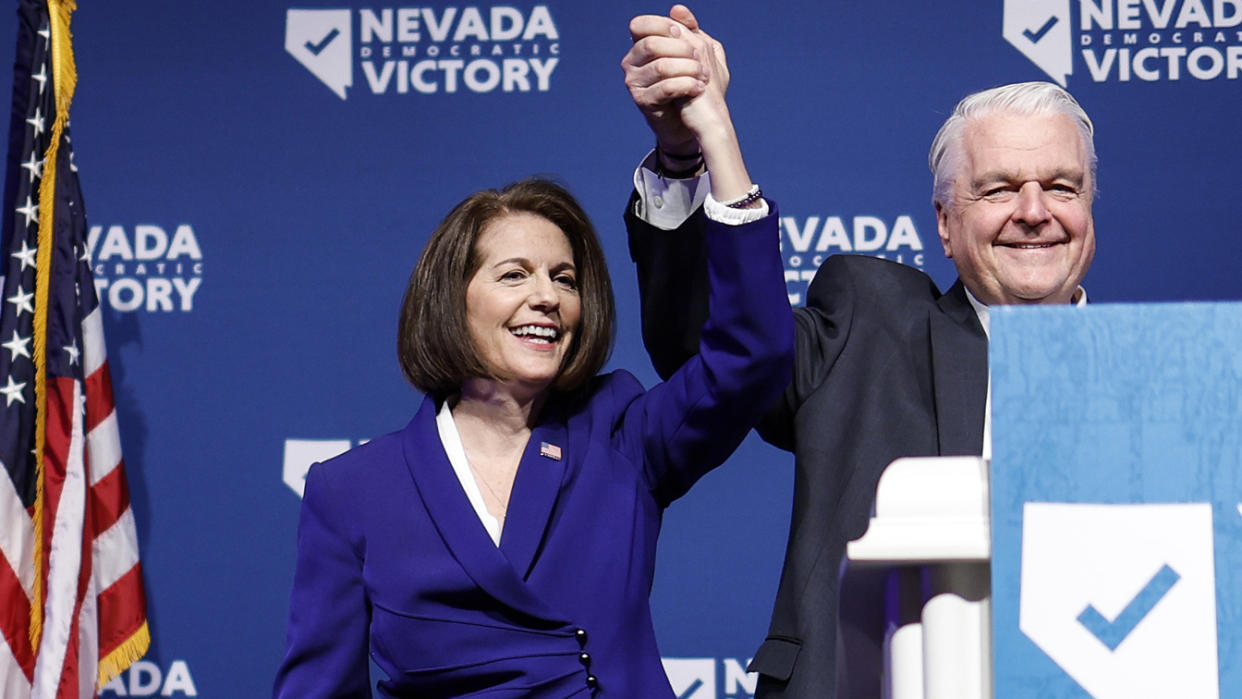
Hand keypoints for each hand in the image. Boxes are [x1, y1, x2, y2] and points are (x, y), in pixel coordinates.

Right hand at [622, 5, 729, 158]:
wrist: (692, 121)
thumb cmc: (693, 84)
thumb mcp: (696, 53)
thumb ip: (688, 30)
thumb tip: (677, 9)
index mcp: (640, 46)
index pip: (640, 25)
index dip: (663, 26)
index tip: (684, 34)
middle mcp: (631, 62)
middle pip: (652, 44)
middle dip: (681, 49)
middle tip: (700, 58)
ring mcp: (634, 82)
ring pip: (661, 66)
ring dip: (688, 69)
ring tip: (704, 76)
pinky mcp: (642, 100)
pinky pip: (665, 87)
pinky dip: (687, 85)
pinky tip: (699, 88)